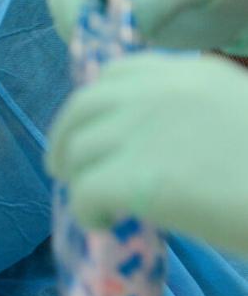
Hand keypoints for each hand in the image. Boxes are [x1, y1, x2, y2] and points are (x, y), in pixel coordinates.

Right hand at [47, 0, 247, 53]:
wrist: (228, 3)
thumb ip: (159, 1)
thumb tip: (125, 29)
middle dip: (83, 9)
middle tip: (113, 35)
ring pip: (63, 5)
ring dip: (83, 29)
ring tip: (120, 46)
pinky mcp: (96, 13)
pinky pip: (72, 27)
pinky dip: (87, 42)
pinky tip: (117, 49)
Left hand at [47, 53, 247, 254]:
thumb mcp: (237, 118)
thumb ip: (193, 118)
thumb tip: (149, 145)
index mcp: (191, 72)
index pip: (117, 75)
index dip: (96, 106)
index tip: (94, 132)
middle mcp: (159, 91)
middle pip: (83, 109)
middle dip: (66, 139)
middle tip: (64, 168)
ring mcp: (143, 130)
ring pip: (78, 152)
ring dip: (78, 178)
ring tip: (94, 205)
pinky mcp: (136, 177)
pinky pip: (86, 192)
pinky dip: (88, 210)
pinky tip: (106, 223)